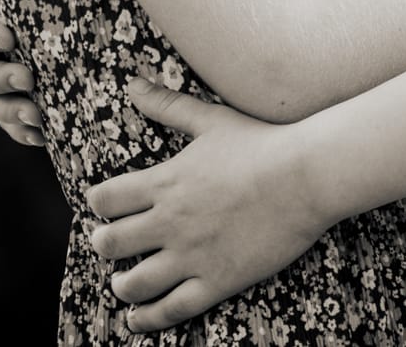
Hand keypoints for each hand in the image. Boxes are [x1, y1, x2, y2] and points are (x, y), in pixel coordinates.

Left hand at [83, 79, 328, 332]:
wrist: (307, 176)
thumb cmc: (261, 143)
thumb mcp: (210, 120)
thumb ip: (167, 105)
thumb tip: (132, 83)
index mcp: (165, 182)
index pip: (105, 200)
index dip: (98, 205)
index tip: (103, 207)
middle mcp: (170, 221)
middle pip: (111, 243)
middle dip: (103, 244)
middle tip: (108, 244)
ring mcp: (192, 254)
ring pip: (135, 283)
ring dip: (121, 285)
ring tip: (121, 284)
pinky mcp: (217, 280)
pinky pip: (172, 309)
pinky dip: (148, 319)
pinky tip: (136, 320)